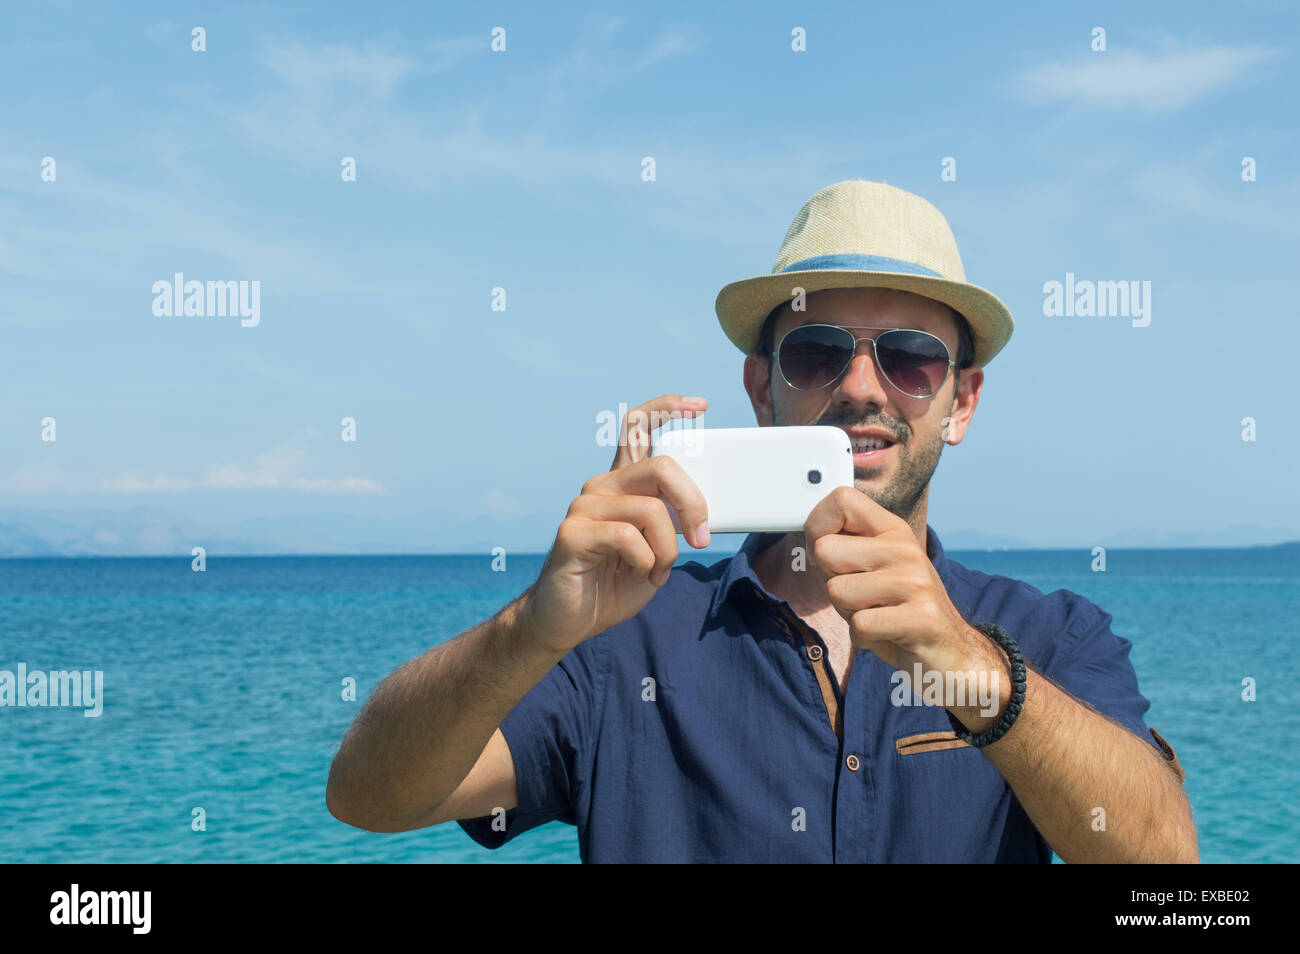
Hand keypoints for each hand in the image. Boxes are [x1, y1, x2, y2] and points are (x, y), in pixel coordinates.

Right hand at [521, 394, 709, 654]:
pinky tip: (641, 575)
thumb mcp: (657, 549)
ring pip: (651, 509)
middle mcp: (602, 486)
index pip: (638, 427)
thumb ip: (673, 523)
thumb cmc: (614, 583)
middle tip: (700, 538)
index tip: (699, 406)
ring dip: (668, 549)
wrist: (568, 620)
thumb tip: (706, 513)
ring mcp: (584, 506)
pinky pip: (628, 537)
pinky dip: (648, 562)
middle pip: (661, 466)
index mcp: (623, 484)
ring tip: (658, 572)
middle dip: (693, 503)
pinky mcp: (573, 532)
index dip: (667, 408)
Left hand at [803, 487, 1005, 712]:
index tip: (826, 554)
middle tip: (861, 597)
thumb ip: (845, 550)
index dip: (818, 526)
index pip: (842, 500)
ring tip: (878, 616)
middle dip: (831, 581)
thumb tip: (810, 535)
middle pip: (826, 550)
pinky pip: (859, 626)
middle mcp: (905, 549)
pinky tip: (886, 635)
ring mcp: (916, 582)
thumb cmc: (901, 611)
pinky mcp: (922, 618)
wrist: (952, 653)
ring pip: (837, 591)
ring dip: (849, 614)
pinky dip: (864, 639)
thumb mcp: (874, 570)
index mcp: (892, 531)